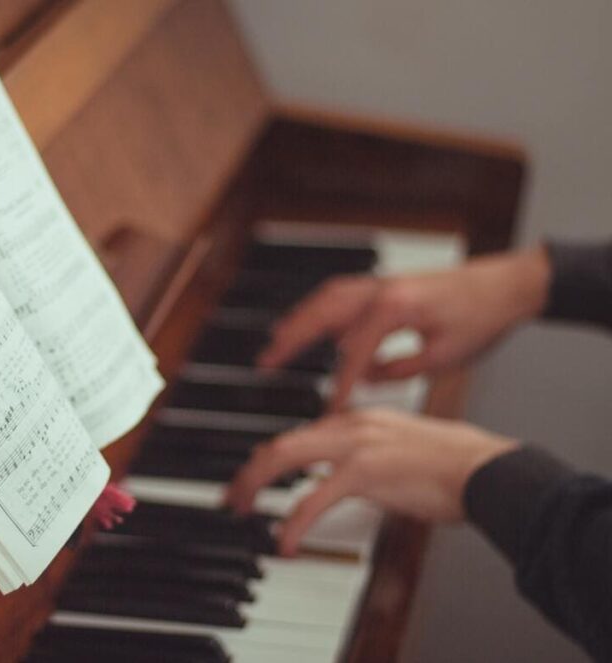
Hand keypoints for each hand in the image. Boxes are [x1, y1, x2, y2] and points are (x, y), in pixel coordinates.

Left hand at [224, 408, 515, 555]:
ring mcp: (356, 445)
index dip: (272, 458)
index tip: (257, 476)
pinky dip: (294, 522)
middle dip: (251, 469)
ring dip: (255, 484)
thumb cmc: (455, 465)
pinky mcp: (365, 472)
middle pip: (281, 442)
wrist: (486, 469)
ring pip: (284, 457)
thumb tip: (346, 481)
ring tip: (243, 509)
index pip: (300, 435)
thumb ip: (368, 459)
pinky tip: (286, 542)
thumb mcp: (400, 450)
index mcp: (358, 420)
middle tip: (235, 495)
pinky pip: (314, 498)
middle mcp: (350, 425)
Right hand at [258, 247, 550, 409]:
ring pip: (325, 300)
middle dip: (291, 339)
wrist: (506, 285)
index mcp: (395, 307)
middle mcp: (381, 290)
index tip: (330, 408)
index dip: (341, 383)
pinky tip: (316, 331)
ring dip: (299, 321)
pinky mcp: (385, 285)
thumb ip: (398, 369)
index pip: (354, 351)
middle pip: (321, 313)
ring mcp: (380, 283)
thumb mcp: (444, 357)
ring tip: (278, 344)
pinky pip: (341, 296)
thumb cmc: (482, 318)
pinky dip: (321, 312)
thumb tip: (367, 378)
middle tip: (266, 362)